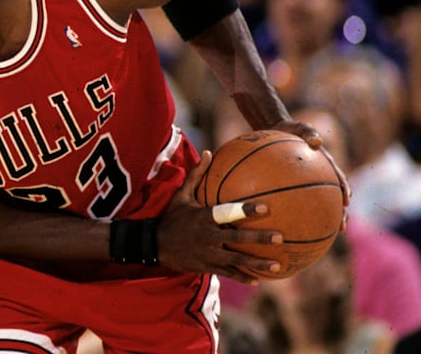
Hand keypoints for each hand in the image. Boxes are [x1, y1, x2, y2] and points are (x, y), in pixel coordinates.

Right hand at [156, 151, 282, 283]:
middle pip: (235, 238)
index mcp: (202, 218)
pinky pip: (227, 272)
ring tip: (277, 266)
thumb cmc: (172, 217)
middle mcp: (206, 236)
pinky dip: (242, 276)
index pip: (225, 213)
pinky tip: (258, 280)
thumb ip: (196, 175)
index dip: (244, 211)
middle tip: (279, 237)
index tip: (265, 208)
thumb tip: (208, 152)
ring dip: (256, 263)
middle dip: (257, 239)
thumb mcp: (181, 196)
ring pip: (235, 260)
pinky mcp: (205, 266)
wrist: (154, 245)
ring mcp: (206, 254)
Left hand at [268, 119, 350, 226]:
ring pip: (318, 204)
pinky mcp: (292, 186)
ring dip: (323, 219)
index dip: (344, 190)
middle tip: (341, 227)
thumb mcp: (299, 127)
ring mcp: (306, 182)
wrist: (276, 130)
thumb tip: (317, 140)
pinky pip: (294, 201)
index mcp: (325, 164)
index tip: (347, 202)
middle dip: (340, 213)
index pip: (338, 179)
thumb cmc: (289, 128)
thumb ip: (308, 132)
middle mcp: (319, 176)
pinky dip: (295, 213)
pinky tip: (287, 226)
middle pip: (334, 198)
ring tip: (323, 235)